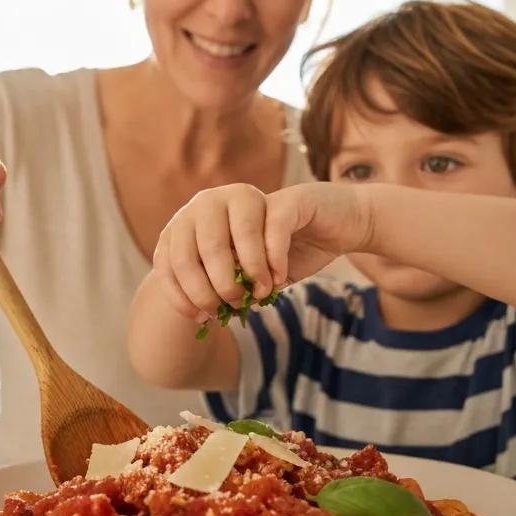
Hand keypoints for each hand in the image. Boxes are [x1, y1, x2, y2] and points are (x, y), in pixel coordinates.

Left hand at [151, 182, 369, 320]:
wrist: (345, 224)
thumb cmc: (293, 251)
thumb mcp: (255, 276)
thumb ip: (232, 287)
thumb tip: (208, 315)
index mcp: (200, 221)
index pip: (171, 255)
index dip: (179, 291)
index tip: (198, 317)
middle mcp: (217, 203)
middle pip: (194, 249)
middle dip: (210, 288)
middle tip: (231, 307)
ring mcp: (249, 198)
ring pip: (226, 240)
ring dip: (240, 276)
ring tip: (257, 294)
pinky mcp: (287, 200)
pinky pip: (268, 231)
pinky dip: (270, 261)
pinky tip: (277, 279)